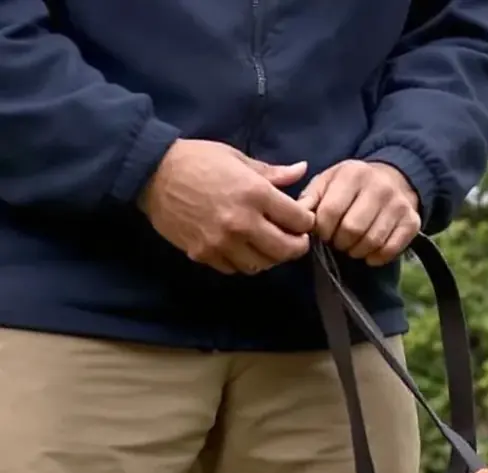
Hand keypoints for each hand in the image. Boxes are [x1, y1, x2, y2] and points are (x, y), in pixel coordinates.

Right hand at [139, 139, 316, 274]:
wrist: (151, 172)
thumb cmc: (197, 160)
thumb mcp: (238, 159)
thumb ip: (272, 173)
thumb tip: (302, 170)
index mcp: (255, 194)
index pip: (299, 221)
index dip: (306, 222)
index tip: (302, 220)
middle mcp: (242, 222)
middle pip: (286, 250)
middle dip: (296, 247)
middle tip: (294, 240)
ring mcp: (222, 242)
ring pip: (261, 265)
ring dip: (269, 258)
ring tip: (267, 244)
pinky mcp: (204, 254)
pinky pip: (235, 268)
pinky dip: (243, 262)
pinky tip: (242, 248)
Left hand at [298, 160, 420, 265]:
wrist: (393, 179)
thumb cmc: (351, 186)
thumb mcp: (327, 182)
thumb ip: (309, 198)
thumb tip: (298, 218)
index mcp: (353, 173)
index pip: (330, 212)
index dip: (322, 230)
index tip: (323, 233)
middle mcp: (380, 187)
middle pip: (352, 229)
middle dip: (339, 242)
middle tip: (338, 241)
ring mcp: (399, 205)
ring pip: (371, 242)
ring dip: (356, 251)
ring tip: (351, 246)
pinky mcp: (412, 222)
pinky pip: (390, 250)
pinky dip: (376, 258)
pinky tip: (369, 253)